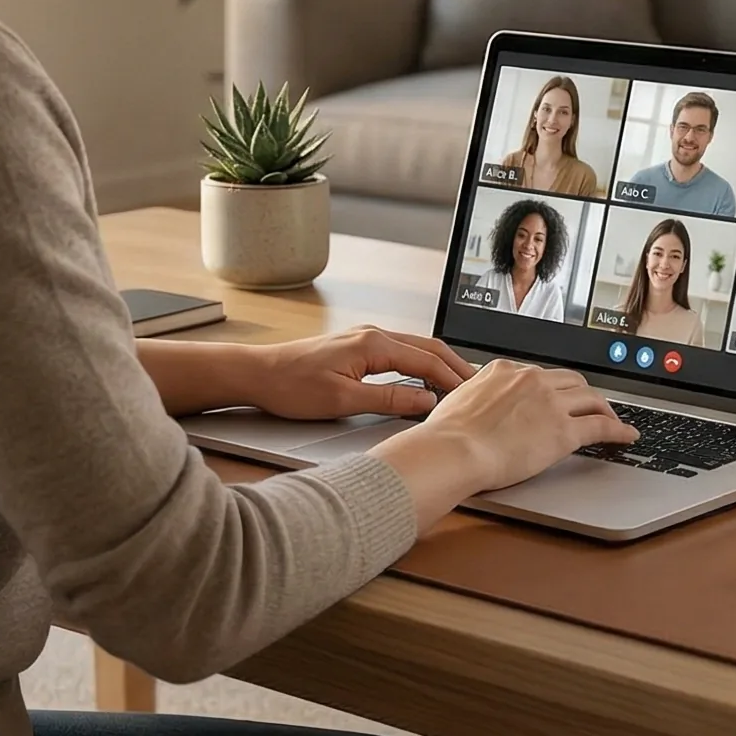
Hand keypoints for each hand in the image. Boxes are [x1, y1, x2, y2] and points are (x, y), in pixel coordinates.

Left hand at [246, 326, 476, 419]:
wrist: (258, 373)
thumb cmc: (292, 386)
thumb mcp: (344, 401)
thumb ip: (389, 400)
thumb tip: (426, 401)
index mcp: (373, 344)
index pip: (427, 360)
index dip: (453, 378)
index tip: (473, 395)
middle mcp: (372, 334)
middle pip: (427, 347)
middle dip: (454, 367)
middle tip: (477, 388)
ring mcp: (364, 338)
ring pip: (414, 348)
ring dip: (437, 365)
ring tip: (457, 386)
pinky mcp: (356, 347)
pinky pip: (399, 352)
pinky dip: (419, 364)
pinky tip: (422, 380)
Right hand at [370, 360, 638, 530]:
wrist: (454, 449)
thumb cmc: (447, 434)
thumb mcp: (459, 399)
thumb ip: (476, 396)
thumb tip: (475, 404)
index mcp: (506, 370)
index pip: (541, 375)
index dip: (555, 388)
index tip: (560, 396)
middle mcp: (532, 380)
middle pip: (571, 382)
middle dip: (584, 394)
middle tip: (591, 407)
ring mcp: (550, 404)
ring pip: (591, 399)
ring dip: (605, 409)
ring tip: (612, 420)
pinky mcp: (563, 431)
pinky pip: (600, 426)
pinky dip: (618, 430)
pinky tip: (626, 436)